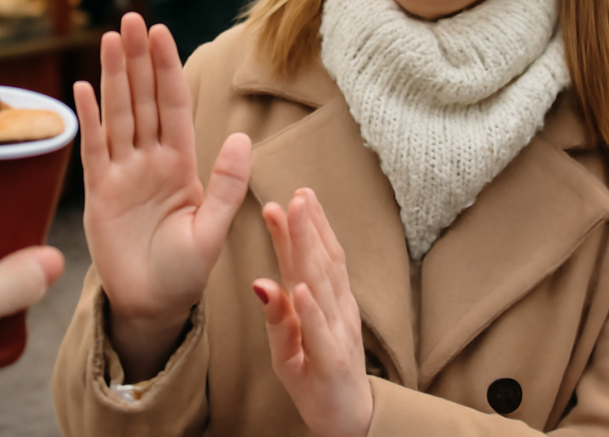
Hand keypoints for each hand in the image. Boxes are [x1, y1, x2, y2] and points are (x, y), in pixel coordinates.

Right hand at [76, 12, 251, 379]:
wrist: (153, 307)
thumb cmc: (186, 272)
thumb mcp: (213, 230)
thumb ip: (227, 184)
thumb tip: (239, 136)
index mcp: (181, 164)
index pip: (173, 105)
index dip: (166, 69)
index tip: (161, 32)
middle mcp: (150, 161)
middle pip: (143, 99)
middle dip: (138, 59)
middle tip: (131, 19)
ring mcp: (122, 174)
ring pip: (118, 115)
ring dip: (113, 77)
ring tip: (109, 38)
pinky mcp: (98, 195)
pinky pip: (93, 149)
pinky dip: (88, 119)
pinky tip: (81, 87)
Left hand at [253, 189, 372, 436]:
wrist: (348, 422)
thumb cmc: (318, 377)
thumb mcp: (291, 345)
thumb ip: (279, 314)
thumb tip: (260, 281)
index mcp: (326, 303)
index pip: (315, 259)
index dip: (306, 228)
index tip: (293, 195)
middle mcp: (335, 311)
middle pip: (321, 263)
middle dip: (307, 226)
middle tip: (296, 194)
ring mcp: (336, 334)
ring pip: (322, 286)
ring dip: (308, 250)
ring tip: (295, 218)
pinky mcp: (332, 362)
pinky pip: (319, 332)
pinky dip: (310, 309)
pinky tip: (299, 287)